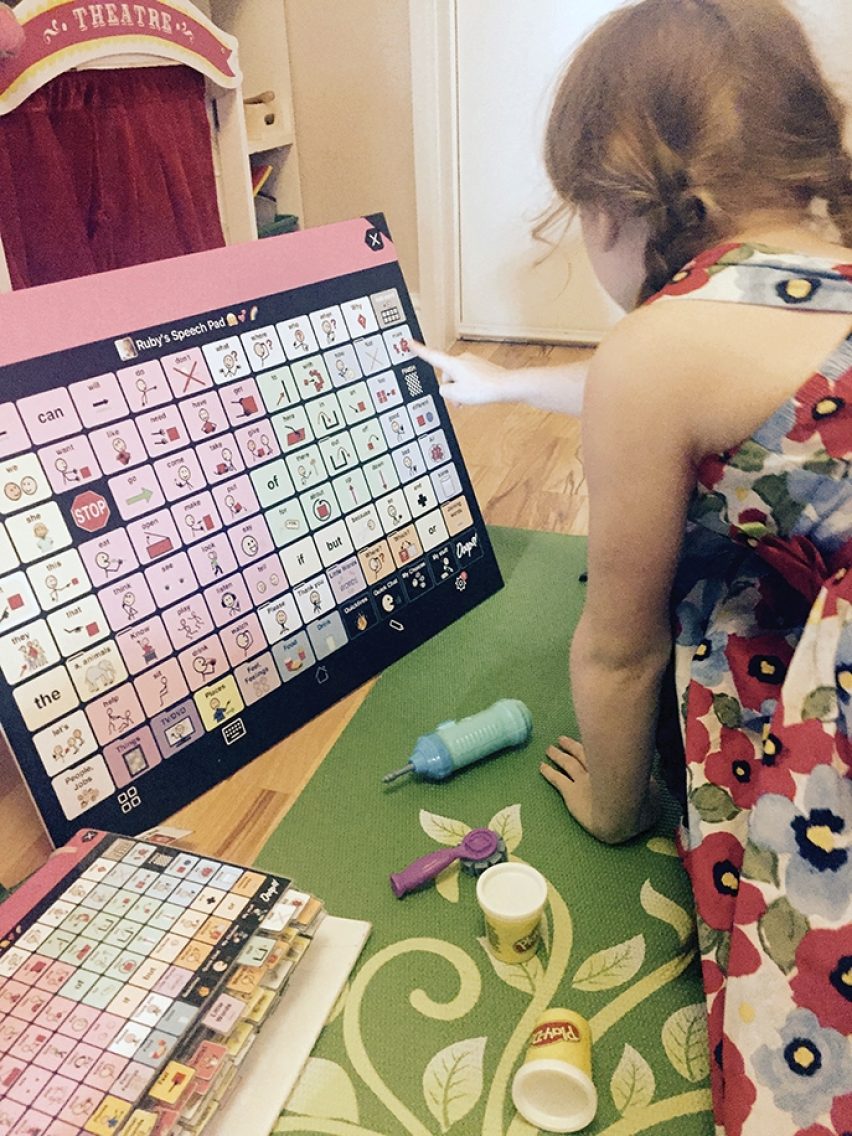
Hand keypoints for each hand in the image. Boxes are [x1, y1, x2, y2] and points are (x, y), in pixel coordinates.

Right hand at [411, 341, 512, 405]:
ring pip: (458, 378)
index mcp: (452, 363)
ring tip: (470, 399)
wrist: (505, 386)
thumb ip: (443, 391)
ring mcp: (472, 362)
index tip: (409, 342)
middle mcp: (462, 359)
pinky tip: (477, 395)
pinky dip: (470, 388)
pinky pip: (469, 379)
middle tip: (458, 399)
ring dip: (461, 390)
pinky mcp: (481, 368)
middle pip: (446, 375)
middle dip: (450, 388)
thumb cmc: (483, 388)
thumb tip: (445, 389)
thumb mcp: (454, 395)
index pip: (430, 355)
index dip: (418, 350)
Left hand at [540, 736, 661, 843]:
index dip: (593, 742)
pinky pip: (557, 780)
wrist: (620, 818)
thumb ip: (649, 785)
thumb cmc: (639, 806)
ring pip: (567, 763)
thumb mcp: (651, 791)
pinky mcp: (570, 793)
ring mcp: (582, 780)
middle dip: (571, 745)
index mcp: (614, 767)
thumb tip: (652, 782)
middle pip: (581, 753)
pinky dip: (548, 772)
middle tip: (561, 739)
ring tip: (549, 749)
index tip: (588, 735)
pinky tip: (541, 766)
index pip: (602, 750)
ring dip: (557, 755)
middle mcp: (596, 769)